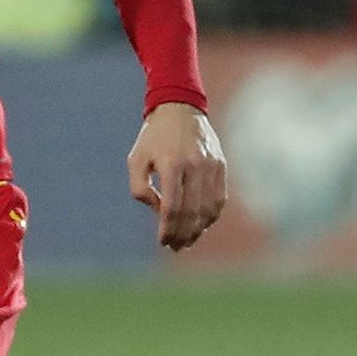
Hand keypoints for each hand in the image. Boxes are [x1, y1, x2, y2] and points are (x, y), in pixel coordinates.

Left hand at [127, 103, 228, 250]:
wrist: (180, 108)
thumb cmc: (153, 137)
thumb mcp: (136, 159)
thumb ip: (140, 189)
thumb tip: (157, 210)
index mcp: (171, 163)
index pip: (172, 207)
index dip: (168, 229)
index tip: (162, 242)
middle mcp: (195, 165)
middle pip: (192, 211)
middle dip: (183, 234)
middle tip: (175, 247)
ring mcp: (211, 165)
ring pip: (210, 208)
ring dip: (199, 229)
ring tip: (188, 240)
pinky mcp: (221, 165)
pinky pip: (219, 198)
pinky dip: (211, 215)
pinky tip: (201, 224)